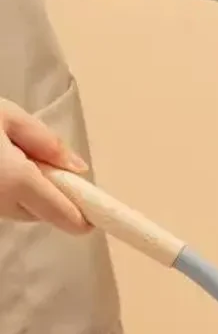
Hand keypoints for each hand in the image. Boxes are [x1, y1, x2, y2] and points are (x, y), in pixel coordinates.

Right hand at [0, 98, 89, 233]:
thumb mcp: (5, 115)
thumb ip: (45, 143)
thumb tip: (78, 169)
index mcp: (15, 179)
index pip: (63, 215)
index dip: (82, 217)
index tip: (93, 215)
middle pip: (39, 215)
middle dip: (48, 197)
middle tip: (42, 165)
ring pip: (15, 212)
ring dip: (22, 196)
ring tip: (5, 159)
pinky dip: (0, 193)